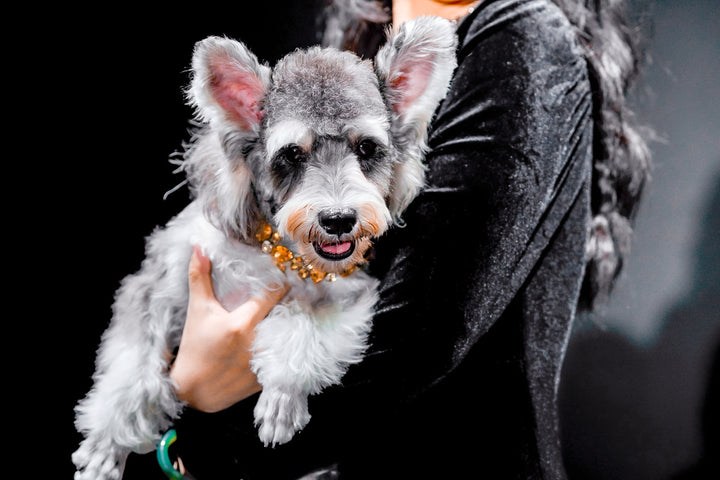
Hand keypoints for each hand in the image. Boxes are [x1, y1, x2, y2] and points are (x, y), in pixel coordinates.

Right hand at [170, 246, 287, 412]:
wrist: (192, 391)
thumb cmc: (194, 347)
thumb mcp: (198, 310)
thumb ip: (200, 276)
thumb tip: (199, 246)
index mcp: (241, 323)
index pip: (273, 294)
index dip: (282, 282)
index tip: (286, 272)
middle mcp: (257, 342)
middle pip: (286, 314)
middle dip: (291, 302)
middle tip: (297, 290)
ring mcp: (264, 361)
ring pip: (289, 335)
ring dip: (291, 323)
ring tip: (295, 311)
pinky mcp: (267, 377)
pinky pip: (283, 356)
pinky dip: (284, 345)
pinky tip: (285, 336)